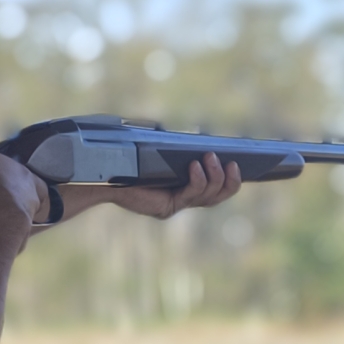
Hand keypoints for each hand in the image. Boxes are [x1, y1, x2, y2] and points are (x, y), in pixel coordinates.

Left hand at [97, 152, 241, 218]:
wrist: (103, 175)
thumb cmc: (130, 159)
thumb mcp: (161, 149)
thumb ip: (178, 148)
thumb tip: (200, 136)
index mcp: (185, 188)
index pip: (216, 189)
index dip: (231, 180)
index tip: (240, 163)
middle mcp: (183, 199)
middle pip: (217, 197)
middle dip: (229, 182)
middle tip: (232, 164)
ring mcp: (175, 205)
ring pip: (207, 197)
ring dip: (214, 178)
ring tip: (212, 159)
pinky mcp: (166, 207)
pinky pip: (189, 196)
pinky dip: (196, 180)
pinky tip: (195, 166)